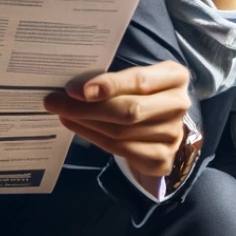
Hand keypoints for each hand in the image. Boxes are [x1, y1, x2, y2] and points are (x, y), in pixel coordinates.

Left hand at [43, 60, 191, 195]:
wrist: (163, 125)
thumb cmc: (143, 92)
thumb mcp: (136, 78)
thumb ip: (114, 80)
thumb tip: (73, 88)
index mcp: (175, 77)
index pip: (139, 81)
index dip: (108, 85)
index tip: (75, 89)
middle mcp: (179, 105)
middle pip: (129, 110)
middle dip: (87, 108)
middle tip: (56, 102)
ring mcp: (173, 135)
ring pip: (121, 132)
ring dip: (85, 123)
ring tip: (63, 113)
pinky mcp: (162, 158)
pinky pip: (121, 150)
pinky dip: (94, 138)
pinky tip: (77, 127)